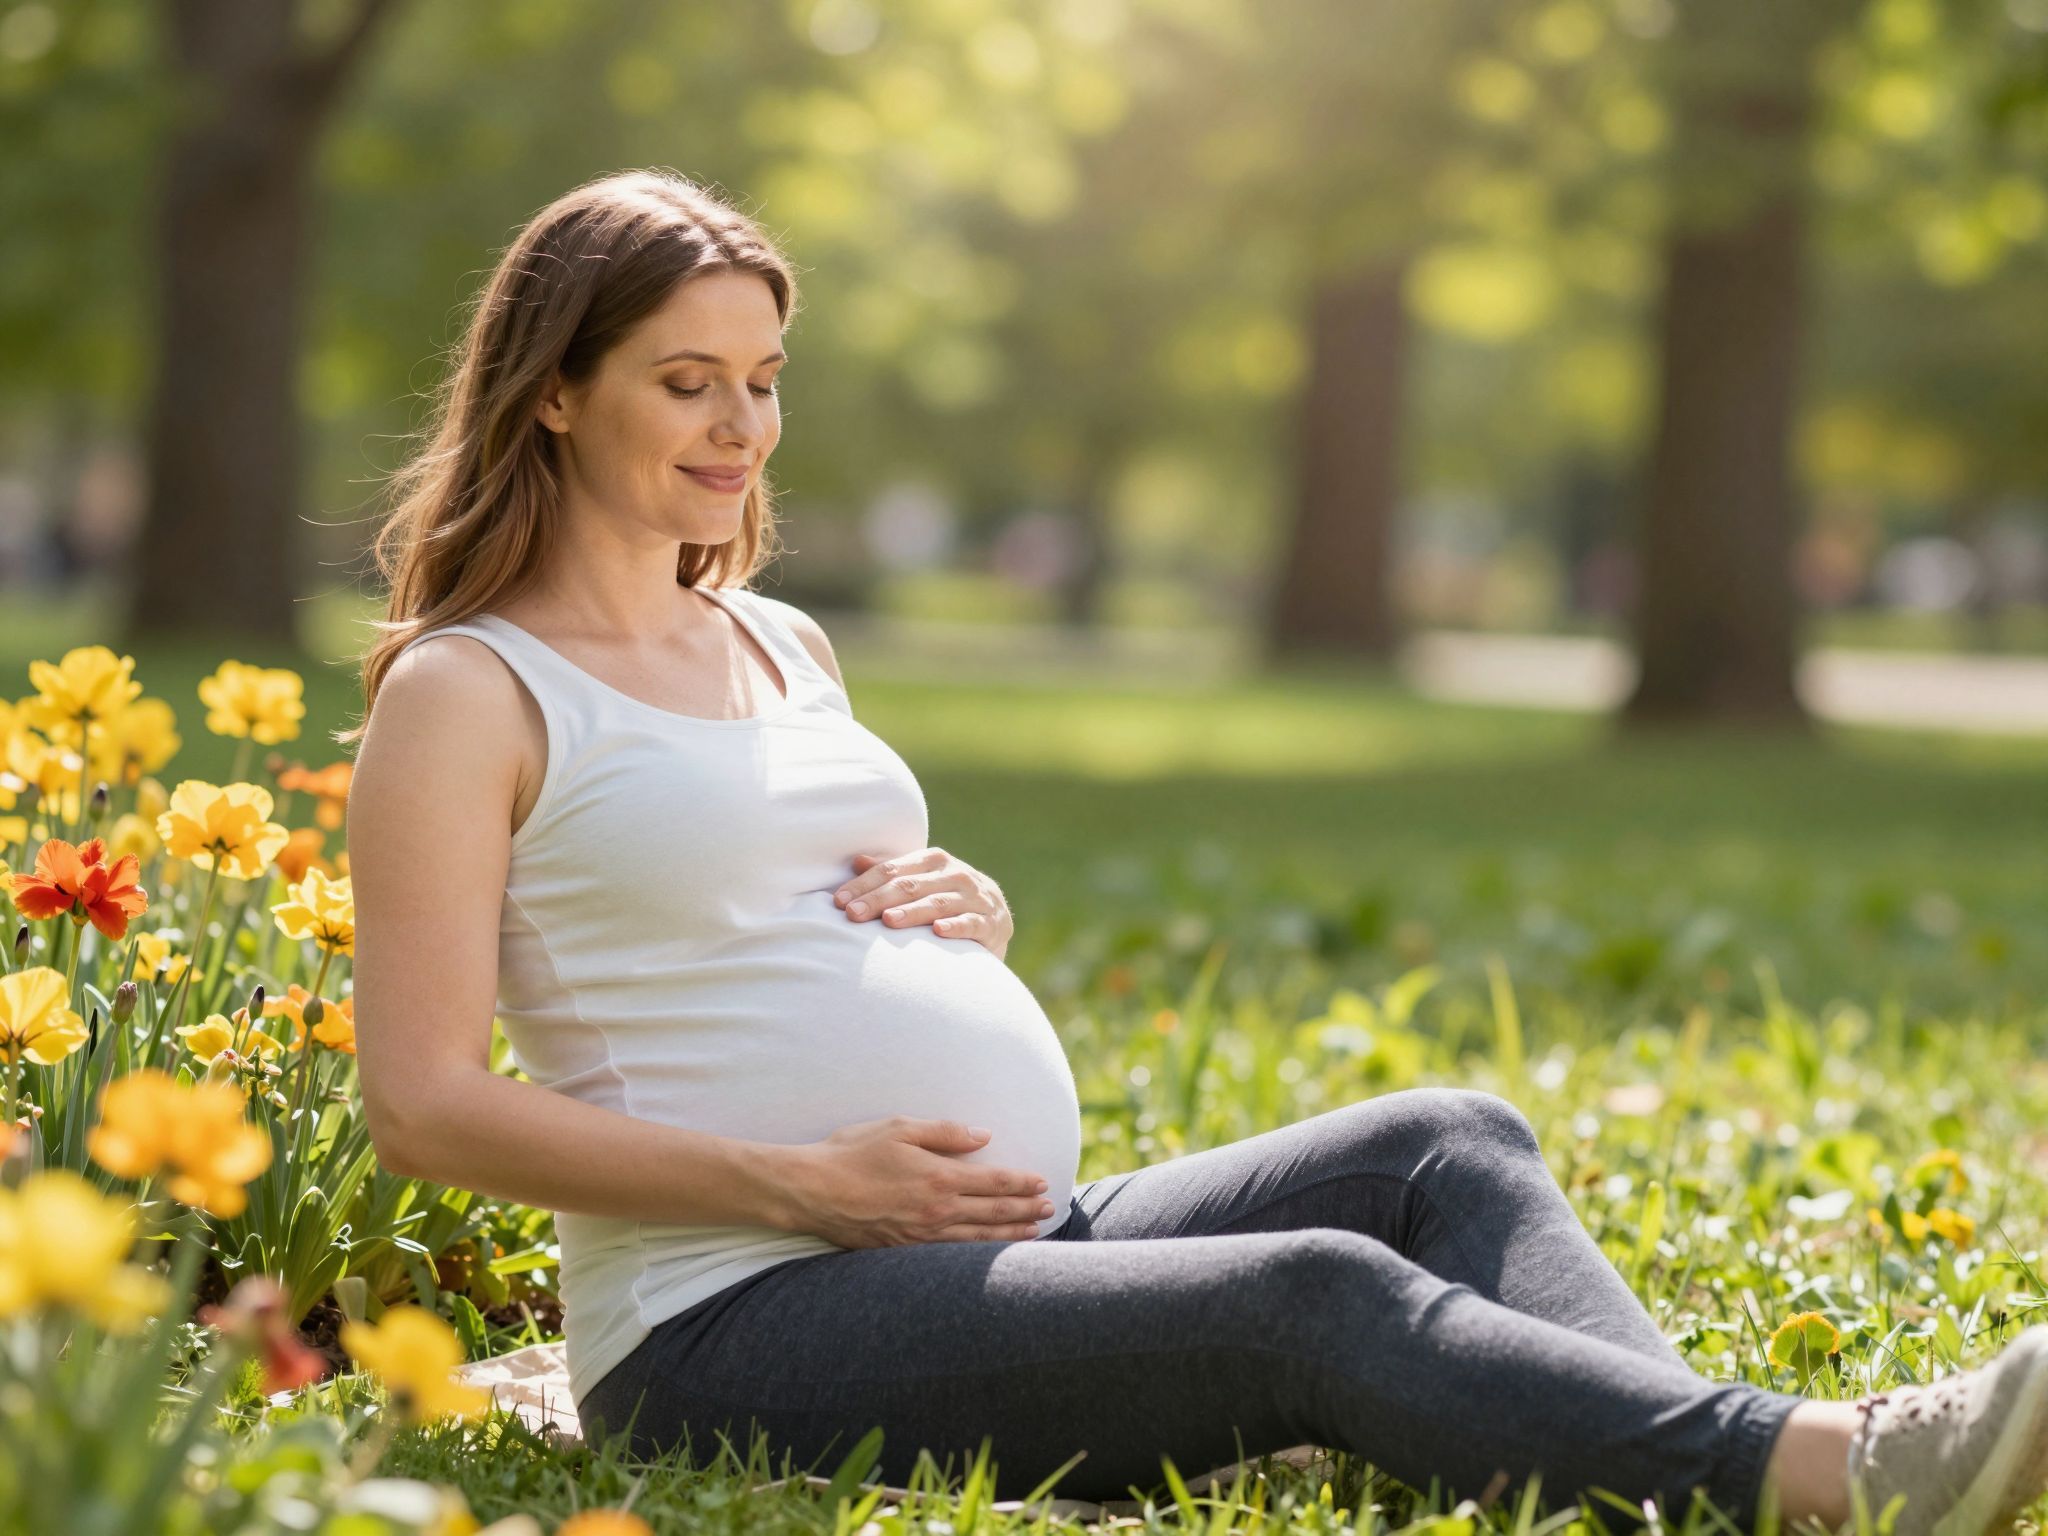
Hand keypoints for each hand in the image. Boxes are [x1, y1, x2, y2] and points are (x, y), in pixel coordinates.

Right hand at [776, 1116, 1055, 1248]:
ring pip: (977, 1239)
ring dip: (1009, 1235)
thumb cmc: (852, 1152)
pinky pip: (951, 1255)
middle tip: (1049, 1209)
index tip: (1043, 1184)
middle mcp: (936, 1210)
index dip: (1022, 1184)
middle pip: (993, 1213)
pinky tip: (988, 1252)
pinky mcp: (905, 1251)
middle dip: (1025, 1211)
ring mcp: (921, 1235)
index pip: (994, 1183)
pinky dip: (977, 1254)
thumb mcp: (899, 1127)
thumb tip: (984, 1136)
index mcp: (938, 1176)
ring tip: (1033, 1232)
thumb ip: (945, 1132)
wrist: (812, 1191)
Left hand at [834, 847, 1013, 960]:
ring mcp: (974, 897)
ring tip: (888, 922)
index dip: (864, 885)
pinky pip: (970, 923)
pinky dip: (955, 926)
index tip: (839, 901)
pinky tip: (938, 932)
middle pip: (910, 886)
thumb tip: (856, 861)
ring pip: (937, 903)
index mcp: (933, 860)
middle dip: (879, 900)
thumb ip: (893, 871)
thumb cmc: (946, 897)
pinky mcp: (989, 922)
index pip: (892, 870)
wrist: (994, 917)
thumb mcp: (922, 880)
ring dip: (912, 912)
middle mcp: (955, 873)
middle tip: (853, 915)